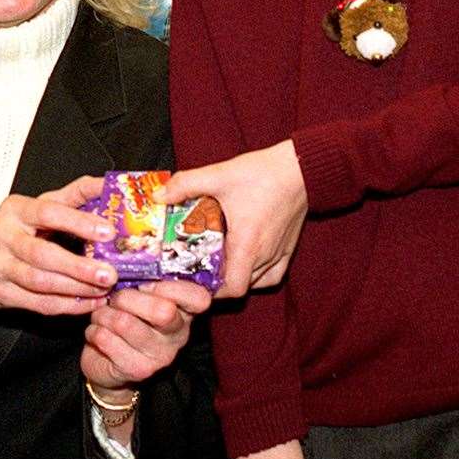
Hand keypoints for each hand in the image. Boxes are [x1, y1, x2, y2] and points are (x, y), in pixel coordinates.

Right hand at [0, 175, 117, 318]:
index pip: (47, 213)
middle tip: (108, 273)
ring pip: (41, 282)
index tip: (107, 231)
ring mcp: (0, 268)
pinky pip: (39, 304)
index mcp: (15, 210)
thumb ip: (71, 197)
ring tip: (103, 289)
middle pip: (43, 254)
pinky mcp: (2, 294)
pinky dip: (67, 305)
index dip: (78, 222)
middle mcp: (4, 237)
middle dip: (78, 266)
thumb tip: (106, 184)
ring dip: (76, 288)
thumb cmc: (9, 232)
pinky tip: (88, 302)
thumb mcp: (34, 207)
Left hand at [80, 279, 212, 394]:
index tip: (144, 283)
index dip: (171, 286)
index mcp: (184, 311)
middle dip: (126, 298)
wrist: (109, 363)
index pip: (199, 298)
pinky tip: (98, 333)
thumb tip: (125, 257)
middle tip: (114, 299)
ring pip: (125, 322)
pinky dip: (94, 331)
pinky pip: (105, 338)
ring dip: (103, 314)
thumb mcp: (139, 296)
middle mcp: (179, 334)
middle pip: (162, 310)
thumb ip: (142, 278)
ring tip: (102, 316)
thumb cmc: (126, 318)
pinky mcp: (138, 369)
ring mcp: (161, 356)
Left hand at [162, 140, 306, 297]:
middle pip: (240, 287)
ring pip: (256, 281)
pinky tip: (246, 262)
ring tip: (218, 265)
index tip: (193, 281)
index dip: (211, 292)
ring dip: (236, 277)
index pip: (231, 288)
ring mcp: (279, 253)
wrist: (300, 167)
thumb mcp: (218, 175)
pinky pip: (273, 274)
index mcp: (247, 244)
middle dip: (218, 284)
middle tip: (199, 271)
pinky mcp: (289, 248)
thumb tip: (158, 196)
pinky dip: (258, 275)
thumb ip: (185, 184)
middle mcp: (265, 254)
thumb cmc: (262, 173)